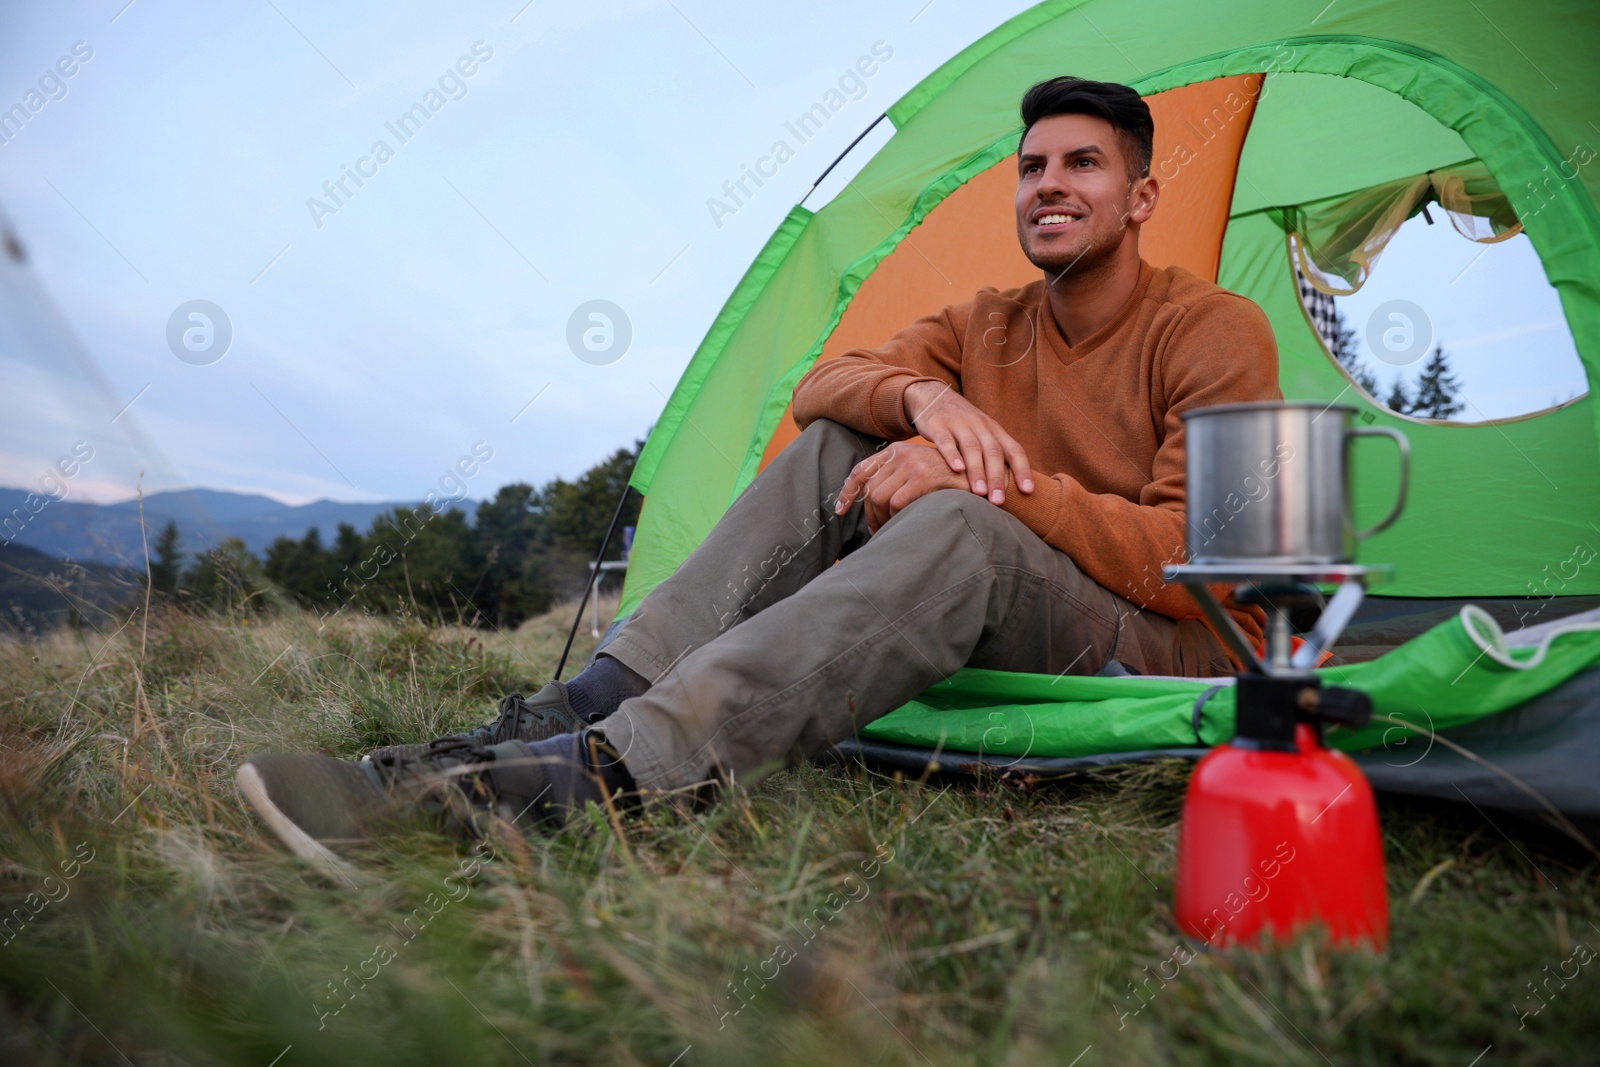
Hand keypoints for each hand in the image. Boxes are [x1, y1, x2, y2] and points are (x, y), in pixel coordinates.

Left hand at [833, 441, 969, 532]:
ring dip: (881, 520)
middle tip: (877, 532)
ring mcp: (911, 464)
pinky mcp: (922, 476)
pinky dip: (895, 518)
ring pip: (879, 498)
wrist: (980, 476)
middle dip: (869, 516)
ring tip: (889, 531)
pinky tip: (904, 523)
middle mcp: (900, 453)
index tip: (840, 510)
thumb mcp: (917, 473)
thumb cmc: (948, 480)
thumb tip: (871, 503)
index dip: (847, 492)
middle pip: (869, 490)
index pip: (860, 471)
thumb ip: (896, 480)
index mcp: (895, 451)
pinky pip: (896, 503)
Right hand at [902, 381, 1033, 503]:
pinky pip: (946, 441)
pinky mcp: (938, 425)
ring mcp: (959, 424)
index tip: (1028, 491)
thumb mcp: (982, 435)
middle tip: (998, 501)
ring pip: (972, 448)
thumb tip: (1012, 490)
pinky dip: (952, 454)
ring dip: (977, 471)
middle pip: (993, 452)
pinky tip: (956, 469)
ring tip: (979, 493)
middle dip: (997, 477)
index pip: (1014, 450)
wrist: (933, 397)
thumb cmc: (963, 426)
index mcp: (994, 431)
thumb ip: (995, 458)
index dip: (1022, 469)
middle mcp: (980, 426)